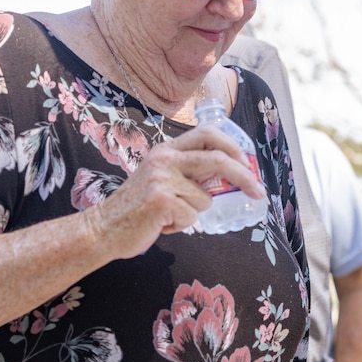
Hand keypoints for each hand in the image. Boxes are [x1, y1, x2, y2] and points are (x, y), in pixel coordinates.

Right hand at [88, 124, 266, 258]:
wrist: (103, 229)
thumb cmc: (137, 208)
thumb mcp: (160, 178)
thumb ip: (187, 172)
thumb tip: (230, 177)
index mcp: (166, 150)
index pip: (207, 133)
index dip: (232, 145)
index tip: (248, 162)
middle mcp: (165, 158)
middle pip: (218, 159)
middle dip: (244, 176)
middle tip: (259, 192)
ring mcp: (162, 178)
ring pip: (205, 198)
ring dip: (194, 213)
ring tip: (169, 215)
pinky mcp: (161, 200)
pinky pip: (192, 217)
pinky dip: (182, 226)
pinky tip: (162, 224)